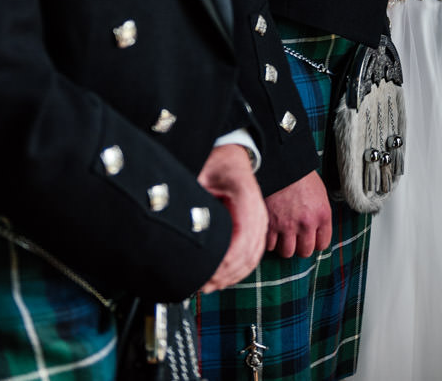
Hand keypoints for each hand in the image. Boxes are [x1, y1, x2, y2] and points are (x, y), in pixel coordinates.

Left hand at [197, 144, 266, 291]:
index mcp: (246, 198)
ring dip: (230, 276)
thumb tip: (181, 222)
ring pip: (252, 259)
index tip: (203, 273)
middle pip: (248, 255)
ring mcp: (259, 221)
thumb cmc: (216, 162)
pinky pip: (251, 255)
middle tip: (200, 285)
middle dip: (224, 275)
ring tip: (207, 286)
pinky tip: (220, 278)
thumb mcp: (200, 173)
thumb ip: (194, 199)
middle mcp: (258, 212)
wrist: (230, 154)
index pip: (241, 240)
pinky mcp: (255, 228)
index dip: (223, 263)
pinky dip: (237, 270)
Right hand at [262, 171, 331, 257]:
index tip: (309, 239)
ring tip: (281, 236)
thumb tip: (317, 232)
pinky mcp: (270, 224)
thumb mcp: (320, 194)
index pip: (322, 244)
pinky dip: (269, 241)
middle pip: (304, 251)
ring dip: (283, 246)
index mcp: (322, 215)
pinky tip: (270, 231)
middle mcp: (307, 223)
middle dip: (299, 247)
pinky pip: (270, 246)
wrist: (281, 165)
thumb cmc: (301, 177)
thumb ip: (319, 215)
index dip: (314, 243)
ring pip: (287, 252)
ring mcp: (288, 225)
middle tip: (293, 238)